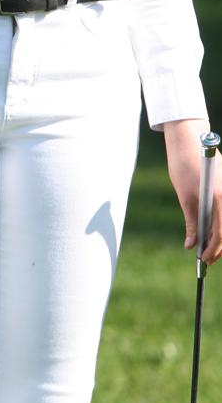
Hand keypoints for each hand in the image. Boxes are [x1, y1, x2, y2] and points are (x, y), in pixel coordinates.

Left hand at [164, 118, 221, 264]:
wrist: (190, 142)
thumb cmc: (184, 168)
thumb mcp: (185, 197)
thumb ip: (191, 222)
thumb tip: (191, 245)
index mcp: (221, 197)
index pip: (221, 231)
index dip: (213, 248)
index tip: (204, 260)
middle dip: (218, 247)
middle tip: (206, 260)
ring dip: (221, 237)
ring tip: (209, 250)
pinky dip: (221, 225)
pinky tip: (212, 234)